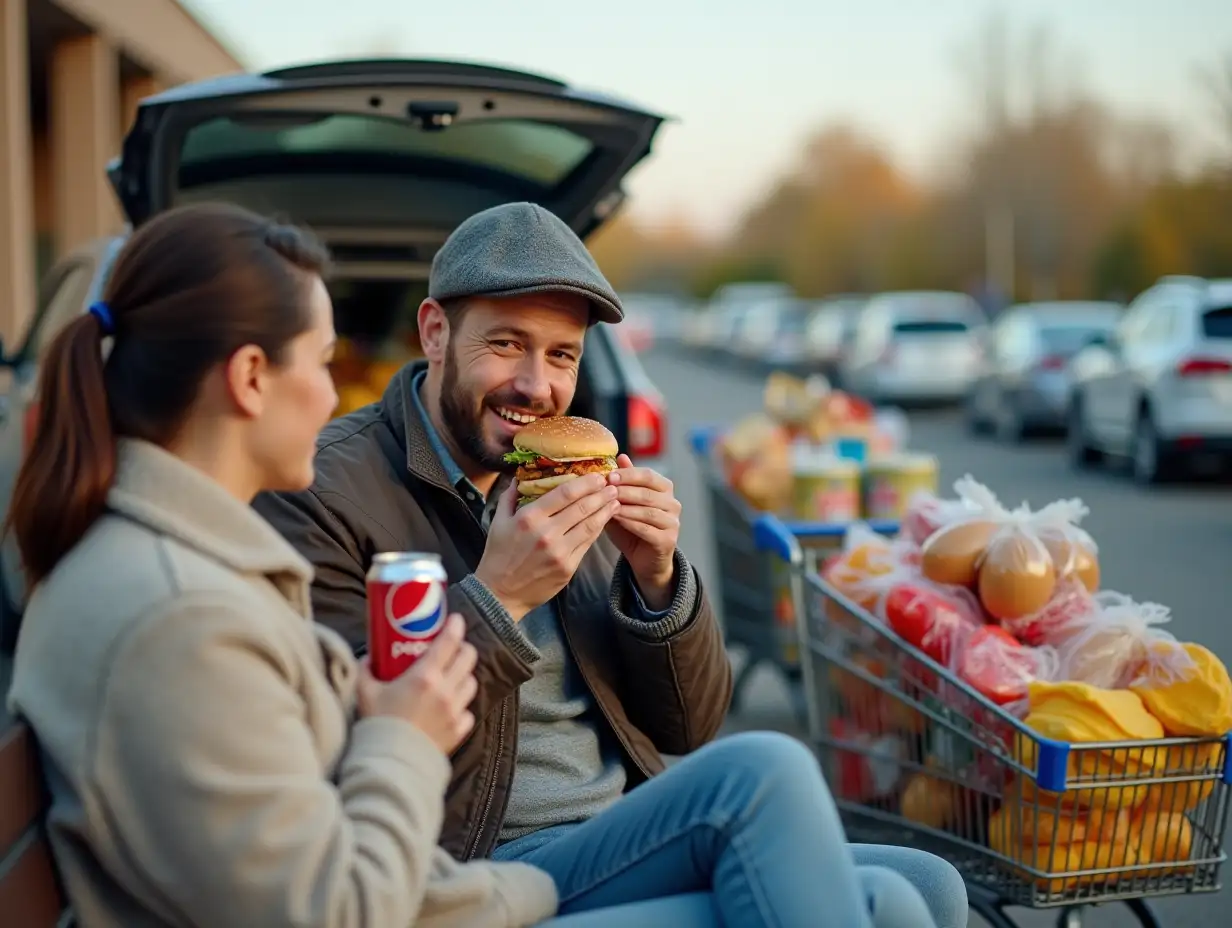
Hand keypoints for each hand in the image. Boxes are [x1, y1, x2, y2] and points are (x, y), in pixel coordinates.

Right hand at [357, 614, 478, 754]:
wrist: (389, 764)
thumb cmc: (377, 725)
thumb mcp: (365, 693)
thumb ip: (366, 671)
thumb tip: (368, 658)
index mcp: (424, 676)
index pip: (449, 642)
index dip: (455, 626)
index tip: (455, 620)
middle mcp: (445, 690)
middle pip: (468, 658)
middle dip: (463, 649)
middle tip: (453, 648)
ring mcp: (454, 711)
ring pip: (471, 682)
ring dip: (464, 676)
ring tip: (453, 676)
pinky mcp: (458, 731)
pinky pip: (469, 712)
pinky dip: (463, 707)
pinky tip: (452, 707)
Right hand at [474, 475, 619, 621]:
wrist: (500, 594)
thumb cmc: (498, 556)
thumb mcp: (498, 522)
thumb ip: (510, 497)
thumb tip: (519, 478)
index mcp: (529, 518)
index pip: (564, 494)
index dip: (585, 483)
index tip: (597, 476)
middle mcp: (547, 533)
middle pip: (582, 507)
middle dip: (601, 494)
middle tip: (613, 486)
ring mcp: (560, 552)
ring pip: (589, 525)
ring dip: (605, 511)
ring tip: (615, 501)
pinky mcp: (568, 567)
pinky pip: (587, 544)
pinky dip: (597, 530)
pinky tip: (604, 521)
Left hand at [606, 454, 680, 609]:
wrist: (644, 559)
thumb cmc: (631, 526)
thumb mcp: (624, 502)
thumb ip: (624, 482)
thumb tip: (620, 456)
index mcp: (665, 489)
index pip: (648, 475)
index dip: (628, 474)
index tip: (608, 475)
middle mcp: (673, 504)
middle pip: (648, 492)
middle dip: (624, 490)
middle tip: (605, 489)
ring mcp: (673, 522)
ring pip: (648, 510)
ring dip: (626, 507)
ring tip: (607, 505)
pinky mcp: (668, 540)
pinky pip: (647, 529)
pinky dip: (630, 523)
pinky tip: (616, 519)